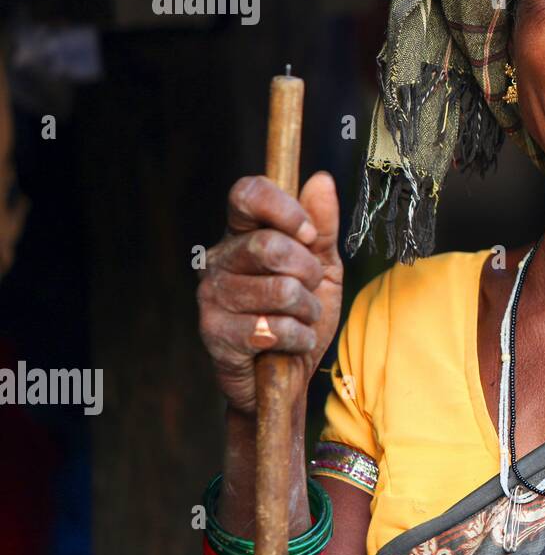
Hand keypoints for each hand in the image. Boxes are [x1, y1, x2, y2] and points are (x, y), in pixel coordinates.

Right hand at [197, 171, 343, 413]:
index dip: (283, 208)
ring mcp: (212, 296)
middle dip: (308, 271)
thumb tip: (320, 179)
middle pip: (270, 245)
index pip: (247, 194)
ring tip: (301, 318)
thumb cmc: (302, 314)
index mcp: (243, 234)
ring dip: (307, 310)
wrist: (290, 375)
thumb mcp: (323, 267)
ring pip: (280, 290)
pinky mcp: (214, 333)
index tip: (310, 235)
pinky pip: (273, 328)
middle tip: (310, 288)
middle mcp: (219, 259)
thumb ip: (322, 227)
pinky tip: (290, 343)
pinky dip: (298, 338)